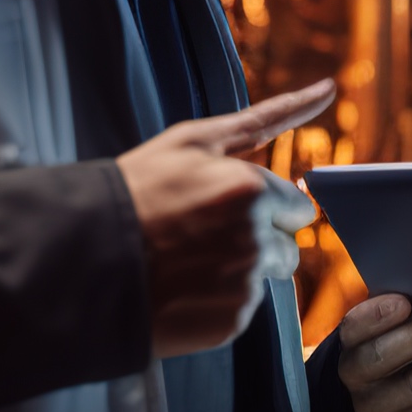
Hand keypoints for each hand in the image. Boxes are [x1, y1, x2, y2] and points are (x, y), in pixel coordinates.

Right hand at [119, 79, 333, 357]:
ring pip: (264, 277)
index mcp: (252, 190)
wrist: (81, 257)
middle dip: (259, 240)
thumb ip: (267, 118)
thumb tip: (330, 88)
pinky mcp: (229, 323)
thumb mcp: (194, 141)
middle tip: (203, 235)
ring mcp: (243, 284)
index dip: (263, 206)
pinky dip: (218, 303)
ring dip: (239, 271)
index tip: (223, 207)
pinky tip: (181, 289)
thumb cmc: (136, 190)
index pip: (296, 205)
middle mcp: (255, 239)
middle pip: (287, 245)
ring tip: (187, 263)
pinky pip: (242, 310)